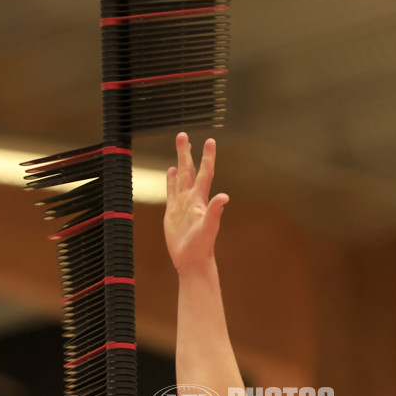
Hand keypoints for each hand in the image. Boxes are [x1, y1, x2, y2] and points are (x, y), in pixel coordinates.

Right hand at [164, 132, 228, 272]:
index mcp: (200, 200)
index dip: (207, 157)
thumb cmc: (202, 246)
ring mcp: (182, 204)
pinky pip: (171, 191)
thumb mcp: (208, 227)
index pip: (205, 173)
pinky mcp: (172, 212)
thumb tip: (224, 196)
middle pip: (189, 170)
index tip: (209, 140)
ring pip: (180, 178)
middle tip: (183, 135)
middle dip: (186, 153)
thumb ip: (215, 211)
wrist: (191, 260)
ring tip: (180, 147)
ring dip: (180, 162)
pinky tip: (170, 171)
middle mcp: (192, 199)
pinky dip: (170, 180)